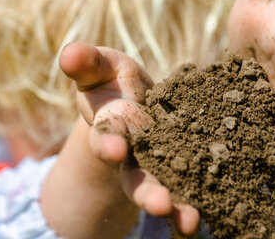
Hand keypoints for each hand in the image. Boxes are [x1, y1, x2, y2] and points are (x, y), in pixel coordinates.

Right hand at [40, 42, 198, 237]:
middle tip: (159, 204)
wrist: (137, 102)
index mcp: (110, 127)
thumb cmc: (113, 81)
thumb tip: (69, 52)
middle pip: (136, 178)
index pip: (107, 136)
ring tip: (189, 222)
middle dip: (146, 191)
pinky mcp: (181, 168)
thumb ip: (87, 63)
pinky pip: (188, 189)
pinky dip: (194, 205)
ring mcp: (155, 166)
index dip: (109, 142)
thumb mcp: (101, 67)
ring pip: (162, 190)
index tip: (115, 149)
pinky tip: (205, 216)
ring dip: (175, 207)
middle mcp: (131, 155)